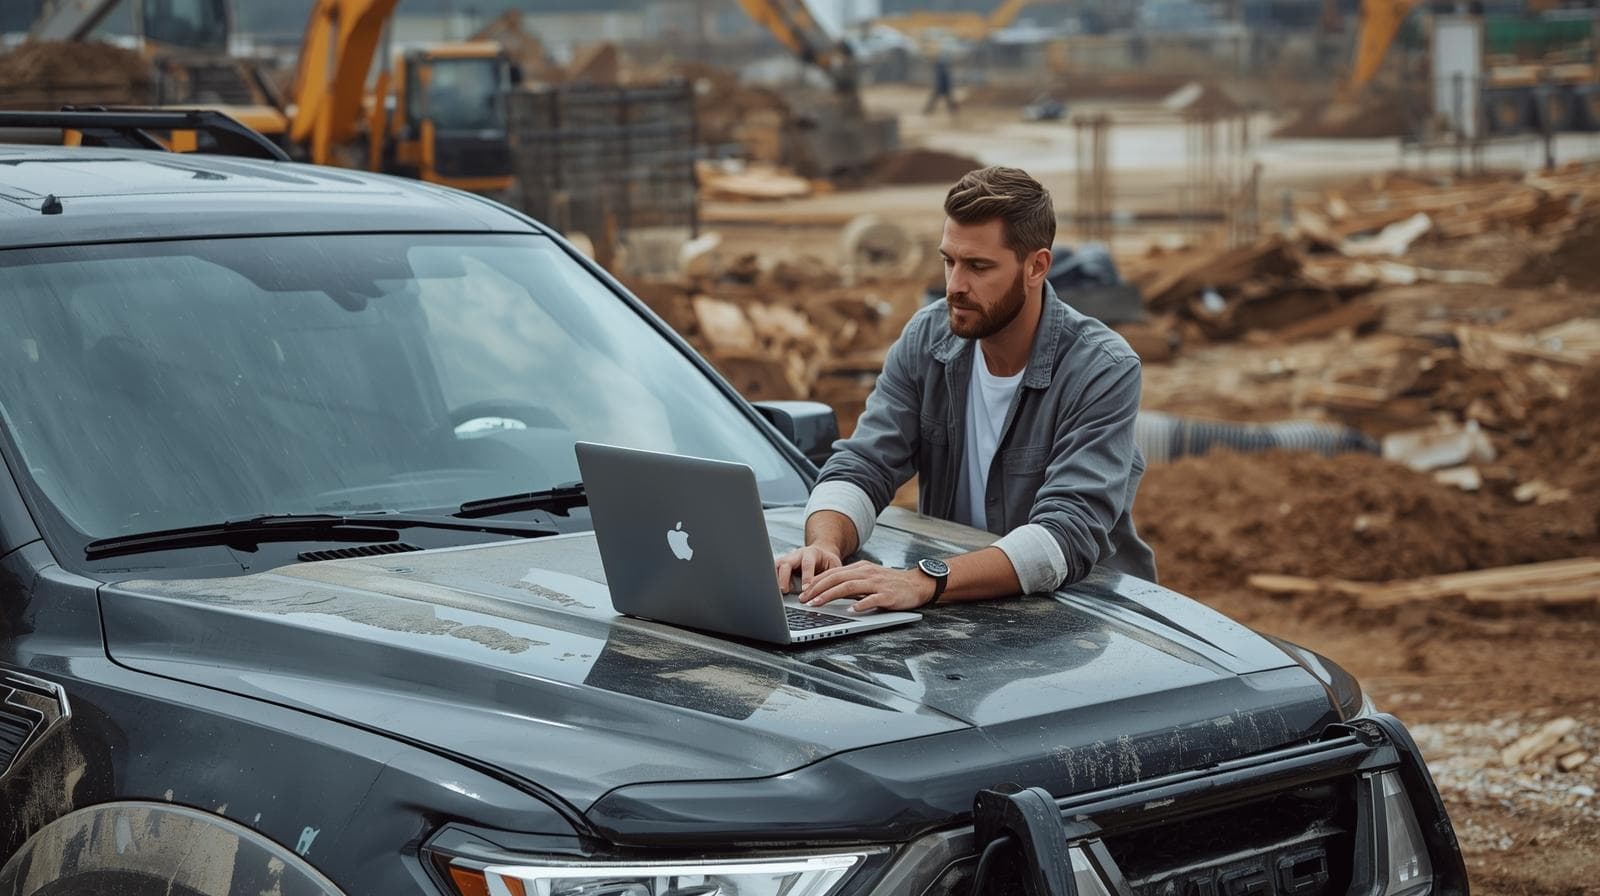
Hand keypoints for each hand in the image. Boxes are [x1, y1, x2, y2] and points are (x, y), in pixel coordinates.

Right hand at [774, 543, 842, 593]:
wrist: (822, 553)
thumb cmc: (828, 561)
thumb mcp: (834, 567)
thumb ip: (828, 577)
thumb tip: (824, 591)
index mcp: (811, 553)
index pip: (807, 564)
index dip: (806, 577)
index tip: (805, 589)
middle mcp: (797, 554)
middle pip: (786, 563)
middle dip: (784, 578)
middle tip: (784, 591)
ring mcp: (787, 559)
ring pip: (776, 566)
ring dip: (775, 580)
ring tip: (777, 593)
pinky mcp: (781, 566)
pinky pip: (773, 572)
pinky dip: (772, 582)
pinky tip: (774, 591)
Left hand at [800, 561, 935, 612]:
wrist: (916, 584)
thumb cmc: (890, 584)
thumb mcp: (868, 579)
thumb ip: (851, 583)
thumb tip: (828, 592)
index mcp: (860, 568)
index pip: (833, 573)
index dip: (816, 582)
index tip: (803, 592)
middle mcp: (866, 573)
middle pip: (837, 578)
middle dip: (818, 588)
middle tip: (804, 599)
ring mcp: (877, 583)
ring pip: (849, 586)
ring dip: (831, 595)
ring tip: (818, 603)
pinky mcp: (887, 595)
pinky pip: (872, 599)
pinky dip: (860, 604)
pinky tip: (851, 611)